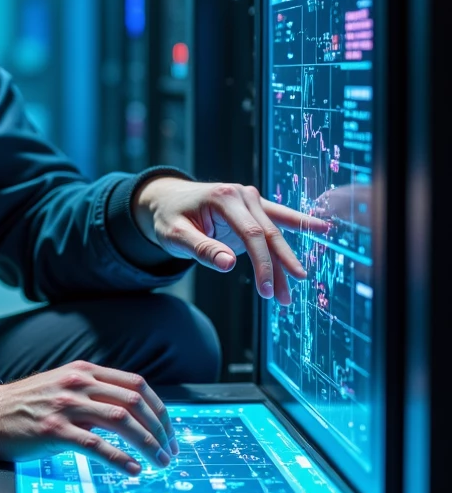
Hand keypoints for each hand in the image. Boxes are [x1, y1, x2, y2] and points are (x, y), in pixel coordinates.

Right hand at [0, 361, 177, 473]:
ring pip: (121, 421)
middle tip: (170, 449)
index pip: (136, 383)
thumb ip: (94, 392)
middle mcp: (79, 383)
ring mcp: (66, 406)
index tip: (169, 429)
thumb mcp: (63, 385)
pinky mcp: (54, 430)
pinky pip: (96, 445)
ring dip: (147, 444)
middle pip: (135, 401)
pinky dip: (120, 458)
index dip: (159, 408)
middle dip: (159, 428)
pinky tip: (133, 469)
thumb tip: (131, 412)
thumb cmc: (27, 405)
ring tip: (159, 462)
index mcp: (85, 371)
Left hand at [132, 177, 328, 303]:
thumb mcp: (176, 236)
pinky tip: (323, 228)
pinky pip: (279, 220)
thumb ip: (202, 249)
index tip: (267, 290)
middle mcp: (242, 195)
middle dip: (279, 267)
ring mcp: (251, 200)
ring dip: (285, 262)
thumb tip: (229, 266)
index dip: (262, 264)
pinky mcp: (255, 209)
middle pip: (269, 234)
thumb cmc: (169, 219)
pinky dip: (299, 225)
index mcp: (224, 198)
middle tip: (286, 297)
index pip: (252, 235)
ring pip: (275, 233)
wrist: (167, 201)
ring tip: (293, 290)